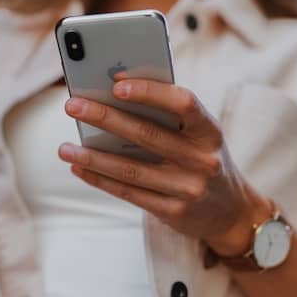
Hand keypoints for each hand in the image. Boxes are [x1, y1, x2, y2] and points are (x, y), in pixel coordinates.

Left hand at [58, 77, 269, 255]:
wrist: (232, 213)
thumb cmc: (204, 161)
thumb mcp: (200, 137)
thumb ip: (168, 119)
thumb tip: (114, 97)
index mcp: (210, 132)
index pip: (184, 103)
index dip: (150, 92)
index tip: (116, 83)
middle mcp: (202, 160)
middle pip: (147, 135)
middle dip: (105, 118)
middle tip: (72, 106)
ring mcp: (188, 188)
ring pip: (131, 169)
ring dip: (93, 157)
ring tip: (64, 148)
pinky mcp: (173, 212)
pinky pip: (129, 193)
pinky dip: (100, 179)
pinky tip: (79, 167)